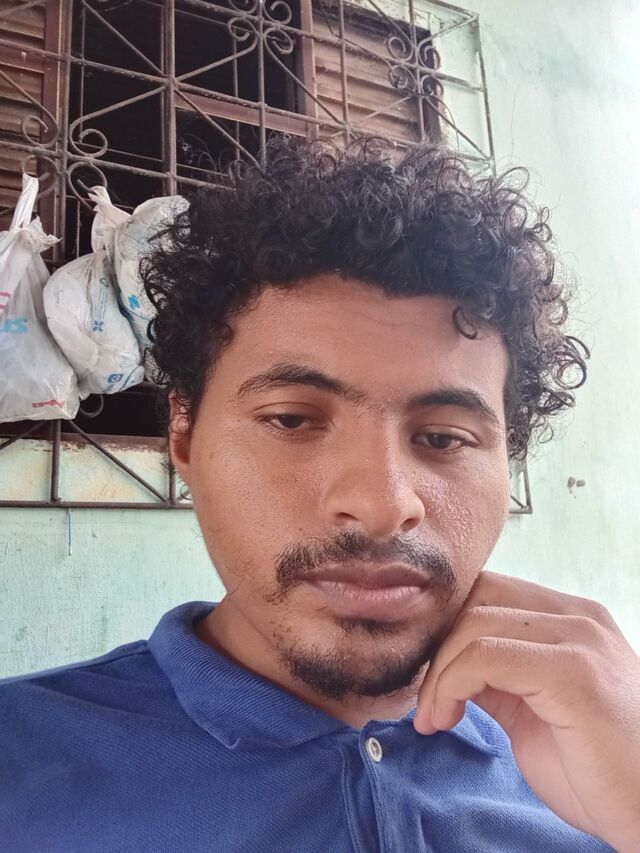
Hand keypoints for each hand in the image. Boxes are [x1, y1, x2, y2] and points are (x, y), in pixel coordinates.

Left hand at [413, 570, 639, 851]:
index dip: (446, 627)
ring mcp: (579, 639)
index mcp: (571, 619)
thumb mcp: (533, 710)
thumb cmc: (597, 771)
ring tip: (435, 717)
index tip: (429, 675)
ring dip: (438, 674)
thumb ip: (496, 676)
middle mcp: (579, 617)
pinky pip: (485, 657)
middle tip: (427, 699)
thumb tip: (443, 661)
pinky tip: (446, 719)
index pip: (488, 591)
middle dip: (437, 645)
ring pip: (473, 624)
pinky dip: (450, 685)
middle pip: (476, 597)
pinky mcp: (573, 673)